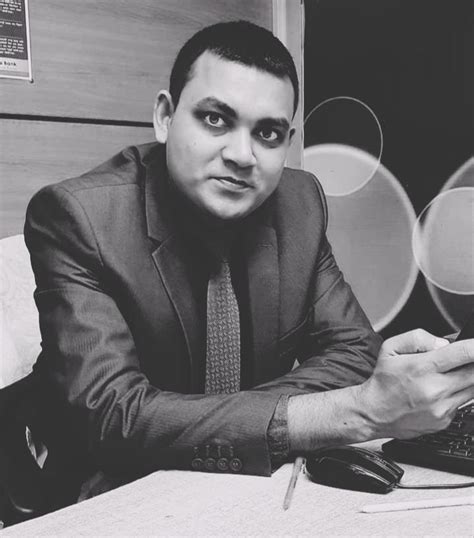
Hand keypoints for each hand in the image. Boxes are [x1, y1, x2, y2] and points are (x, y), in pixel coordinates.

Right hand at [358, 329, 473, 438]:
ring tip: (445, 376)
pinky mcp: (445, 420)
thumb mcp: (390, 348)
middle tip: (465, 360)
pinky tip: (438, 393)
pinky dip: (456, 395)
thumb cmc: (383, 381)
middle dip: (473, 363)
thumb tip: (443, 343)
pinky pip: (461, 403)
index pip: (463, 354)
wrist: (374, 413)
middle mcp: (435, 389)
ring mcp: (442, 407)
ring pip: (472, 389)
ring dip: (466, 379)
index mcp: (422, 367)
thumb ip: (417, 338)